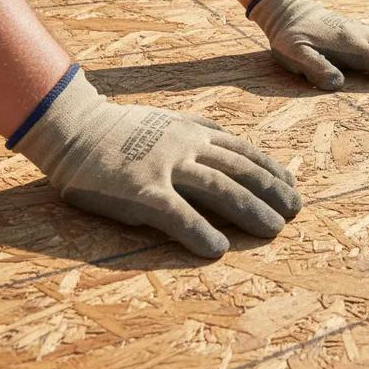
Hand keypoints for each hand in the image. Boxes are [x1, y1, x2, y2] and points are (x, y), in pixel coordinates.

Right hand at [13, 68, 300, 258]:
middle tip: (295, 211)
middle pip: (240, 170)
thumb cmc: (121, 128)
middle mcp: (187, 146)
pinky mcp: (140, 191)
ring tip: (274, 229)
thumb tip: (226, 138)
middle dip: (271, 191)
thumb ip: (197, 129)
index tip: (292, 186)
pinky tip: (218, 249)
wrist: (72, 126)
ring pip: (219, 188)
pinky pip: (177, 214)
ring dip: (250, 210)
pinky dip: (199, 232)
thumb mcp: (167, 119)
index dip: (271, 171)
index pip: (243, 152)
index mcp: (195, 132)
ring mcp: (165, 167)